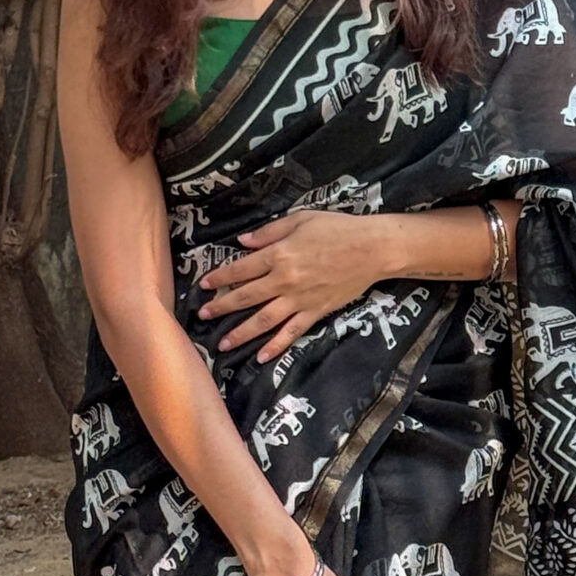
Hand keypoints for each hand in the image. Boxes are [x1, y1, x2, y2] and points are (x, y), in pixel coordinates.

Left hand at [199, 211, 392, 359]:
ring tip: (223, 344)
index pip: (241, 268)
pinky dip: (276, 346)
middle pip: (246, 297)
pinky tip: (261, 356)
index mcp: (279, 254)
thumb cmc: (338, 228)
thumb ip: (269, 233)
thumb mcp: (300, 219)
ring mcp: (300, 299)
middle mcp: (285, 279)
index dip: (220, 277)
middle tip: (203, 317)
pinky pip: (292, 332)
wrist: (373, 249)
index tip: (204, 285)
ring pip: (264, 320)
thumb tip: (242, 242)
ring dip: (241, 333)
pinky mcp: (316, 312)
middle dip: (222, 307)